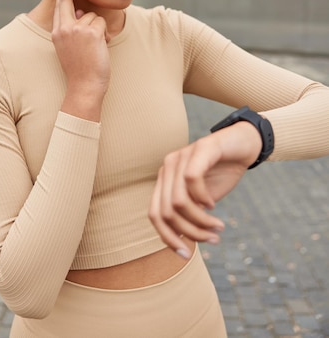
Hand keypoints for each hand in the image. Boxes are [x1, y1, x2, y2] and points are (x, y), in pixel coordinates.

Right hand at [52, 0, 110, 120]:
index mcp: (57, 33)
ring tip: (95, 47)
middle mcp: (64, 29)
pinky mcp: (91, 32)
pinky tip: (101, 47)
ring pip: (92, 16)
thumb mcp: (69, 48)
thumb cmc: (80, 70)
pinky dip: (105, 34)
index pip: (59, 7)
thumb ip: (72, 29)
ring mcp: (77, 30)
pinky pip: (101, 23)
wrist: (84, 86)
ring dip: (98, 29)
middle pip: (68, 2)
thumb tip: (78, 11)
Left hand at [149, 123, 260, 256]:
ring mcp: (181, 155)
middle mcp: (168, 167)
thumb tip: (181, 242)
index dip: (167, 238)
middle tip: (213, 239)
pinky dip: (203, 198)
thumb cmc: (222, 173)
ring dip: (200, 221)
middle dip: (190, 233)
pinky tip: (213, 203)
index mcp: (165, 180)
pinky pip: (192, 180)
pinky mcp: (200, 148)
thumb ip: (190, 216)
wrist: (244, 144)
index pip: (155, 215)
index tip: (186, 255)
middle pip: (166, 212)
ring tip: (218, 227)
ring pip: (178, 201)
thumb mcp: (203, 200)